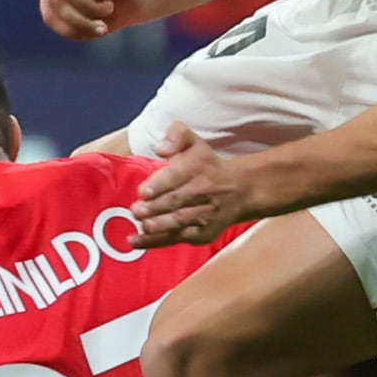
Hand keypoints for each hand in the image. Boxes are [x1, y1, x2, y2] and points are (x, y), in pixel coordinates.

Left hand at [129, 121, 253, 246]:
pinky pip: (177, 238)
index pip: (177, 175)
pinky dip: (156, 241)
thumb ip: (176, 135)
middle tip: (136, 210)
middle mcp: (202, 191)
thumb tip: (161, 148)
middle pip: (176, 200)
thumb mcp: (193, 142)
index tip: (143, 192)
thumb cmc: (206, 165)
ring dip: (159, 225)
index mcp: (197, 166)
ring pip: (179, 221)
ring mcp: (203, 215)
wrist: (239, 190)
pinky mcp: (202, 233)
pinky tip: (137, 240)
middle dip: (154, 207)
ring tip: (143, 226)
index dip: (159, 184)